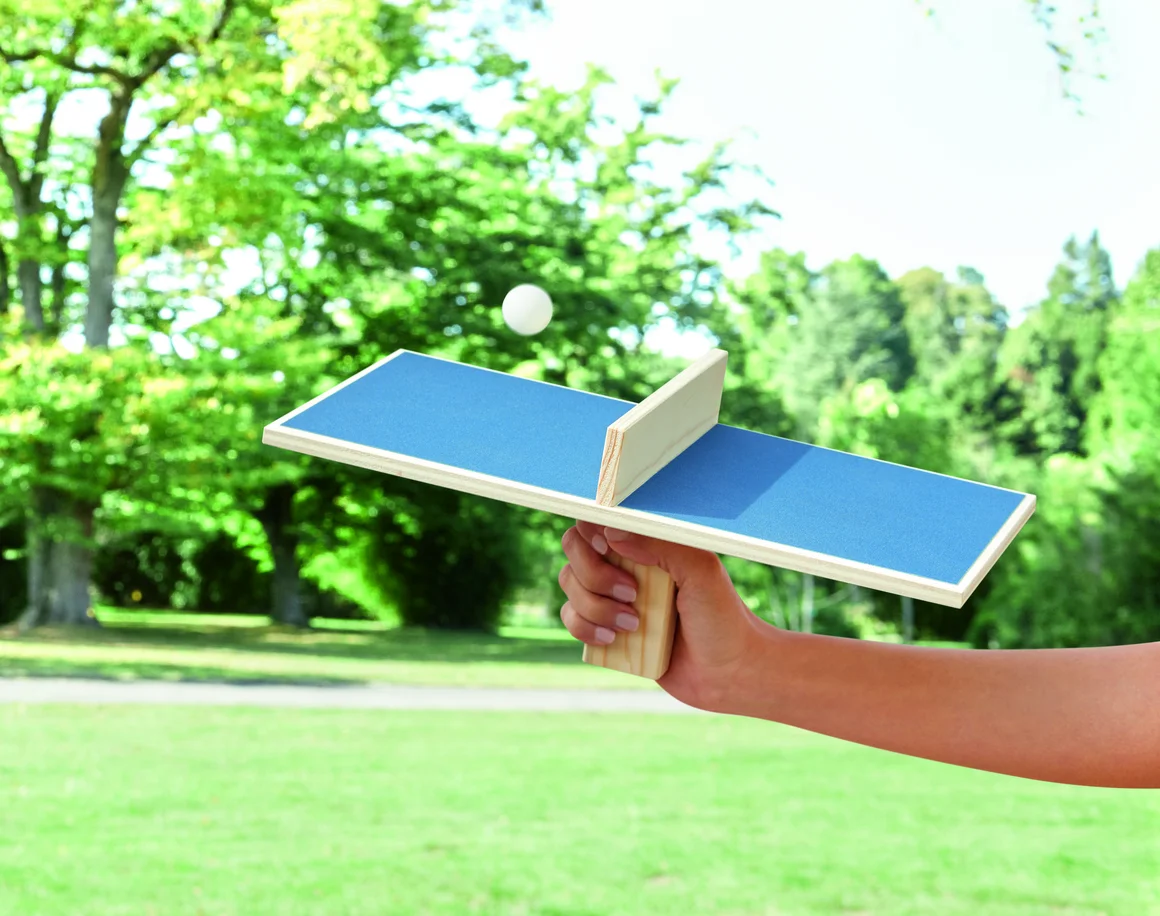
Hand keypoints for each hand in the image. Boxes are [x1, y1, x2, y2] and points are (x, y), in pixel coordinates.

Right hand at [557, 522, 769, 710]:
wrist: (728, 673)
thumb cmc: (722, 616)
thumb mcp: (701, 571)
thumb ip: (661, 545)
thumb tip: (612, 534)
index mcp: (647, 543)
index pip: (598, 520)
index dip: (591, 532)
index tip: (609, 550)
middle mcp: (624, 564)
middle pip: (574, 550)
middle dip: (595, 575)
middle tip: (632, 594)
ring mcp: (612, 596)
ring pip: (569, 585)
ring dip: (595, 606)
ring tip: (634, 625)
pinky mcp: (605, 628)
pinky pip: (571, 619)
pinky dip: (585, 628)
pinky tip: (614, 638)